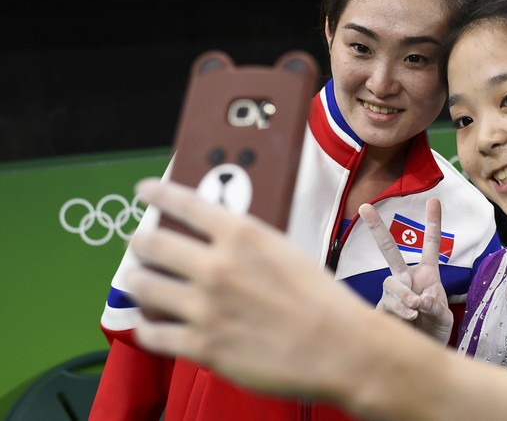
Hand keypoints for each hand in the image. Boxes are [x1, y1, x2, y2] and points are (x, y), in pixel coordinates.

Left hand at [125, 178, 375, 396]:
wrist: (339, 347)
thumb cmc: (322, 299)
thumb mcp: (286, 252)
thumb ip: (248, 244)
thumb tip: (220, 241)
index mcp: (242, 236)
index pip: (186, 203)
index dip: (158, 193)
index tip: (144, 191)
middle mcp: (216, 267)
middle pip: (152, 244)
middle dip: (140, 242)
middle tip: (139, 245)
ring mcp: (205, 308)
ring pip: (143, 286)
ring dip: (135, 281)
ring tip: (136, 281)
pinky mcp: (202, 346)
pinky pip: (153, 334)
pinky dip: (147, 327)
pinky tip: (150, 325)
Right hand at [358, 198, 452, 344]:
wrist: (422, 351)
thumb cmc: (435, 329)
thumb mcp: (444, 317)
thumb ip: (436, 306)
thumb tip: (418, 299)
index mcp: (427, 273)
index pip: (430, 245)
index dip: (432, 223)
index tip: (434, 199)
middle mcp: (406, 278)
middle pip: (389, 250)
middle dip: (376, 228)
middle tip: (364, 206)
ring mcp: (393, 292)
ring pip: (391, 282)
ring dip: (403, 293)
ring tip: (415, 309)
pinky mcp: (382, 308)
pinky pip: (387, 303)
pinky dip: (399, 309)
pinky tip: (409, 318)